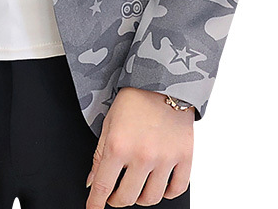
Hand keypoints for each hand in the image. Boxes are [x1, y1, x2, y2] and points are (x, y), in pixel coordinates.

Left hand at [85, 87, 192, 207]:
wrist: (163, 80)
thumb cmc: (134, 98)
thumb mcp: (109, 123)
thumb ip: (99, 155)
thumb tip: (93, 182)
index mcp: (118, 145)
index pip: (103, 186)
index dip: (95, 203)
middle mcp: (142, 155)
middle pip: (128, 198)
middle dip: (117, 200)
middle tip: (115, 194)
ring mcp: (165, 158)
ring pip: (151, 198)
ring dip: (141, 197)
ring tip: (137, 186)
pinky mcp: (185, 156)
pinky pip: (176, 189)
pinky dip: (167, 192)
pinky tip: (159, 184)